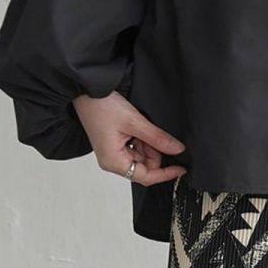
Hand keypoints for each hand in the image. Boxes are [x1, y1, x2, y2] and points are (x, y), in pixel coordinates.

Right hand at [72, 92, 187, 187]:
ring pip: (141, 156)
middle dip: (154, 151)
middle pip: (145, 166)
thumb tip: (177, 149)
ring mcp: (112, 152)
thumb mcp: (135, 122)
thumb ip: (158, 138)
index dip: (165, 173)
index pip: (145, 176)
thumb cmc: (100, 106)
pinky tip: (137, 126)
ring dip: (148, 143)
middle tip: (152, 132)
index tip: (181, 168)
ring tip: (140, 125)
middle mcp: (111, 161)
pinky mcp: (114, 144)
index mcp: (113, 161)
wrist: (86, 90)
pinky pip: (135, 147)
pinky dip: (141, 138)